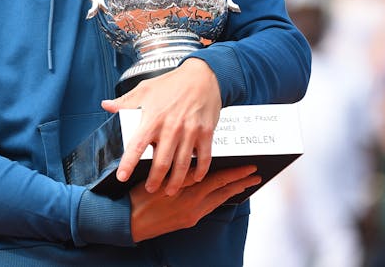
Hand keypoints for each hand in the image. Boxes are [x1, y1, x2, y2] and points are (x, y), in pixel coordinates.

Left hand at [101, 58, 221, 195]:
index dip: (128, 163)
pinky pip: (204, 157)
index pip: (137, 145)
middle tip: (150, 189)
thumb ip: (125, 102)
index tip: (122, 177)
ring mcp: (190, 131)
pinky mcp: (206, 133)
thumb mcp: (145, 89)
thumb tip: (106, 106)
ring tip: (170, 190)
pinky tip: (194, 178)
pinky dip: (199, 171)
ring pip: (182, 164)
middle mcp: (171, 127)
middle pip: (161, 162)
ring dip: (176, 181)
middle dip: (155, 180)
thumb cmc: (172, 83)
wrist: (202, 76)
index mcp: (153, 118)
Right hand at [130, 165, 259, 241]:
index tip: (250, 167)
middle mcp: (195, 206)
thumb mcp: (159, 178)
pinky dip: (219, 199)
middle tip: (255, 176)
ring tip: (244, 185)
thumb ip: (179, 171)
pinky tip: (221, 196)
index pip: (219, 179)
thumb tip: (197, 162)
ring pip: (218, 201)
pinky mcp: (187, 221)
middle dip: (241, 183)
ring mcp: (192, 215)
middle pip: (223, 191)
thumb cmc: (139, 197)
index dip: (236, 173)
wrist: (128, 222)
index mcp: (189, 193)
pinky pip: (209, 208)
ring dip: (232, 191)